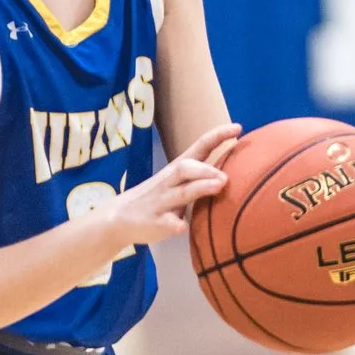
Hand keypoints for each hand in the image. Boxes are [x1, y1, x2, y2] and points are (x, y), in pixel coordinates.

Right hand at [84, 121, 238, 254]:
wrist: (117, 217)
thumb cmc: (157, 199)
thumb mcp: (177, 184)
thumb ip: (200, 178)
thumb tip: (233, 174)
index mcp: (176, 171)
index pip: (199, 147)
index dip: (217, 136)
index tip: (237, 127)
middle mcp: (169, 183)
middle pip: (186, 168)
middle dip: (206, 169)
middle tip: (226, 175)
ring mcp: (161, 202)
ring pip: (180, 193)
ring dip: (200, 187)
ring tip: (219, 185)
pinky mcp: (154, 222)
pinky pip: (166, 223)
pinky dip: (175, 224)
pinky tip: (183, 227)